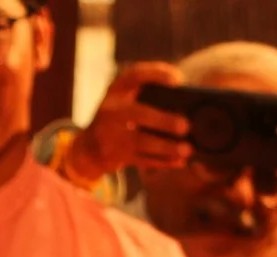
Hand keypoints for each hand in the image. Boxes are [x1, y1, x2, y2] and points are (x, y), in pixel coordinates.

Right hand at [65, 62, 187, 183]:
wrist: (88, 147)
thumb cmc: (116, 118)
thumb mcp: (122, 100)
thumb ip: (146, 95)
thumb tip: (184, 103)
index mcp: (116, 90)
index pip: (135, 75)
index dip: (156, 74)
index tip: (177, 80)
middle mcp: (111, 110)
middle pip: (140, 114)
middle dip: (164, 121)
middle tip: (185, 126)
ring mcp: (111, 134)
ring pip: (142, 142)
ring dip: (167, 147)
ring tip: (187, 149)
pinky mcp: (115, 155)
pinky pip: (143, 159)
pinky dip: (163, 161)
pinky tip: (179, 161)